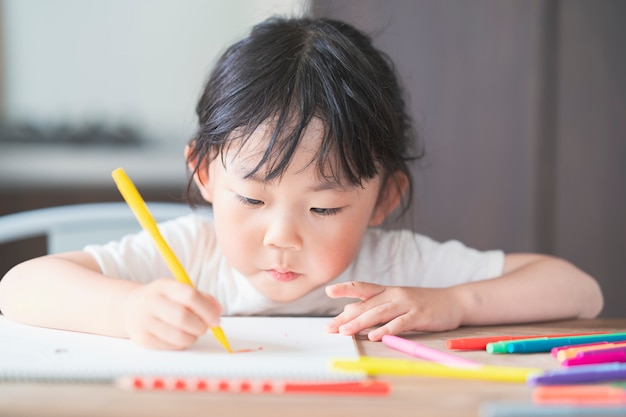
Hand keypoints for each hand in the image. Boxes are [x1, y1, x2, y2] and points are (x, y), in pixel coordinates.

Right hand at [122, 278, 221, 349]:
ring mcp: (144, 321)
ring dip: (193, 337)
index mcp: (163, 286)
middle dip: (201, 326)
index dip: (207, 309)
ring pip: (178, 336)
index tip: (216, 318)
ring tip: (193, 332)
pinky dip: (182, 344)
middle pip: (183, 317)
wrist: (131, 308)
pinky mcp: (143, 339)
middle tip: (205, 327)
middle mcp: (150, 302)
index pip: (189, 295)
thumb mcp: (179, 290)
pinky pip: (171, 346)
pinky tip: (180, 336)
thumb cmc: (164, 300)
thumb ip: (202, 298)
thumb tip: (217, 311)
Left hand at [325, 281, 463, 340]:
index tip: (328, 290)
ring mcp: (406, 304)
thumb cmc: (422, 303)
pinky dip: (386, 330)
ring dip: (360, 323)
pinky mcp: (419, 316)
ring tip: (345, 332)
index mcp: (387, 291)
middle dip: (346, 317)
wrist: (453, 302)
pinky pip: (399, 323)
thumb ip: (373, 305)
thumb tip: (348, 311)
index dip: (345, 288)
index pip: (362, 287)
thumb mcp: (396, 301)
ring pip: (379, 313)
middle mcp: (394, 295)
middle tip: (330, 327)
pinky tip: (375, 336)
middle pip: (366, 305)